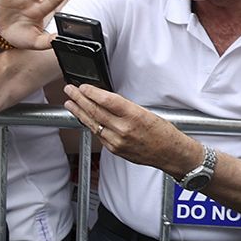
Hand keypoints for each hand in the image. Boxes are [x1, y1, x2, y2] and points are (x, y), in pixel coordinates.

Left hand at [62, 83, 192, 170]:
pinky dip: (90, 125)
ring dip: (79, 112)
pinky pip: (98, 135)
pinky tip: (84, 118)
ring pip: (93, 124)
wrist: (170, 154)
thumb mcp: (146, 112)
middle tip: (70, 90)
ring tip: (70, 103)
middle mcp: (124, 130)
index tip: (83, 87)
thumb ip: (124, 107)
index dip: (92, 93)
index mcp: (134, 116)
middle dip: (80, 99)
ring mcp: (117, 141)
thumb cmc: (163, 132)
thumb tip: (104, 99)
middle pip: (96, 111)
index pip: (107, 101)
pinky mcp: (114, 150)